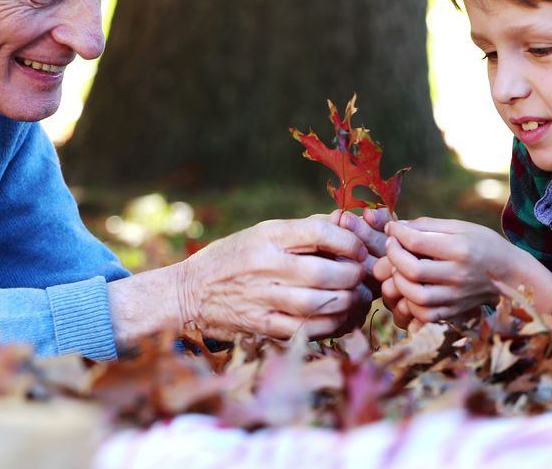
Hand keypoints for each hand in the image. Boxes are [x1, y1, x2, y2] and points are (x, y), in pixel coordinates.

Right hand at [179, 216, 369, 340]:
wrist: (189, 293)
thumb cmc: (232, 258)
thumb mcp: (261, 232)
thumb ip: (303, 229)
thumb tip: (346, 222)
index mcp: (268, 236)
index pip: (320, 232)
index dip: (349, 241)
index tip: (357, 248)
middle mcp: (267, 265)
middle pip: (327, 272)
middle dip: (354, 275)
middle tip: (362, 276)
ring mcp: (264, 298)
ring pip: (323, 303)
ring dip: (349, 302)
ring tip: (356, 297)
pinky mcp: (263, 326)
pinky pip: (309, 329)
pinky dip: (332, 325)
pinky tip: (339, 318)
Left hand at [372, 217, 512, 324]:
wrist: (513, 276)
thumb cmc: (485, 246)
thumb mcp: (461, 228)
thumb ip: (428, 226)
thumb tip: (396, 227)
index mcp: (461, 249)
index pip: (417, 242)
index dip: (398, 234)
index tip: (393, 229)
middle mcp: (459, 275)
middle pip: (413, 271)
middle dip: (394, 257)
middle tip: (393, 247)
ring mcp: (456, 298)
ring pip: (415, 297)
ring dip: (399, 282)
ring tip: (399, 269)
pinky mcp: (454, 313)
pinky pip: (424, 315)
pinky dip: (410, 303)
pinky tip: (410, 289)